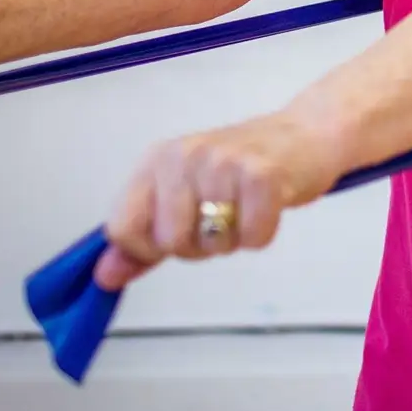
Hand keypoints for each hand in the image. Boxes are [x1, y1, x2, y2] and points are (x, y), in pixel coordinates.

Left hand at [94, 108, 346, 289]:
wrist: (307, 133)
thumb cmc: (243, 169)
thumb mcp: (184, 196)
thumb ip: (143, 238)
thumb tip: (104, 276)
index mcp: (157, 160)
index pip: (123, 228)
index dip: (150, 248)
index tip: (180, 232)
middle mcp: (184, 156)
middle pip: (170, 242)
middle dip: (199, 246)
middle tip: (223, 216)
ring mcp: (223, 163)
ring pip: (211, 244)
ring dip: (234, 239)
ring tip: (246, 207)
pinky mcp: (262, 175)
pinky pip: (252, 238)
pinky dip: (262, 234)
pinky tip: (268, 206)